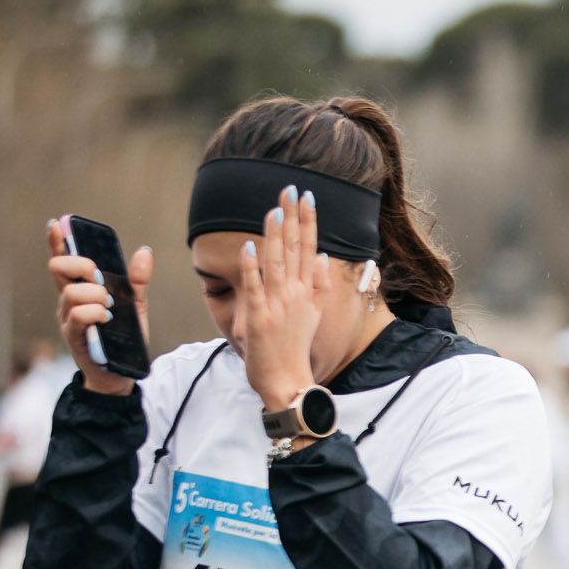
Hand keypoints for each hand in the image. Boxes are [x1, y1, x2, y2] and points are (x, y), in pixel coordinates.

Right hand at [48, 219, 150, 396]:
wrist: (120, 373)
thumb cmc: (121, 338)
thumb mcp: (133, 306)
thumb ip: (136, 281)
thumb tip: (143, 252)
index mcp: (80, 290)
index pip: (63, 261)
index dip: (57, 242)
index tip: (56, 224)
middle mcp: (67, 302)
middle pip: (58, 268)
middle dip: (81, 265)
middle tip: (100, 279)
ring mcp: (67, 318)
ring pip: (71, 292)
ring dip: (95, 294)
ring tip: (109, 307)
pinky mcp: (73, 336)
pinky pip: (78, 315)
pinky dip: (95, 312)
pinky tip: (106, 317)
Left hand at [235, 186, 330, 410]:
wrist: (287, 380)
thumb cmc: (295, 348)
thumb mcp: (313, 314)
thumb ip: (317, 284)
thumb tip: (320, 256)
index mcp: (306, 291)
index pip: (309, 247)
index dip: (309, 221)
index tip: (308, 196)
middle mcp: (294, 294)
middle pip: (295, 249)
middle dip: (293, 218)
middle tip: (291, 189)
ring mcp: (277, 305)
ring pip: (276, 263)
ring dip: (275, 236)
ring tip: (275, 210)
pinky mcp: (259, 318)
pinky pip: (254, 288)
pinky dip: (252, 268)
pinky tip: (249, 247)